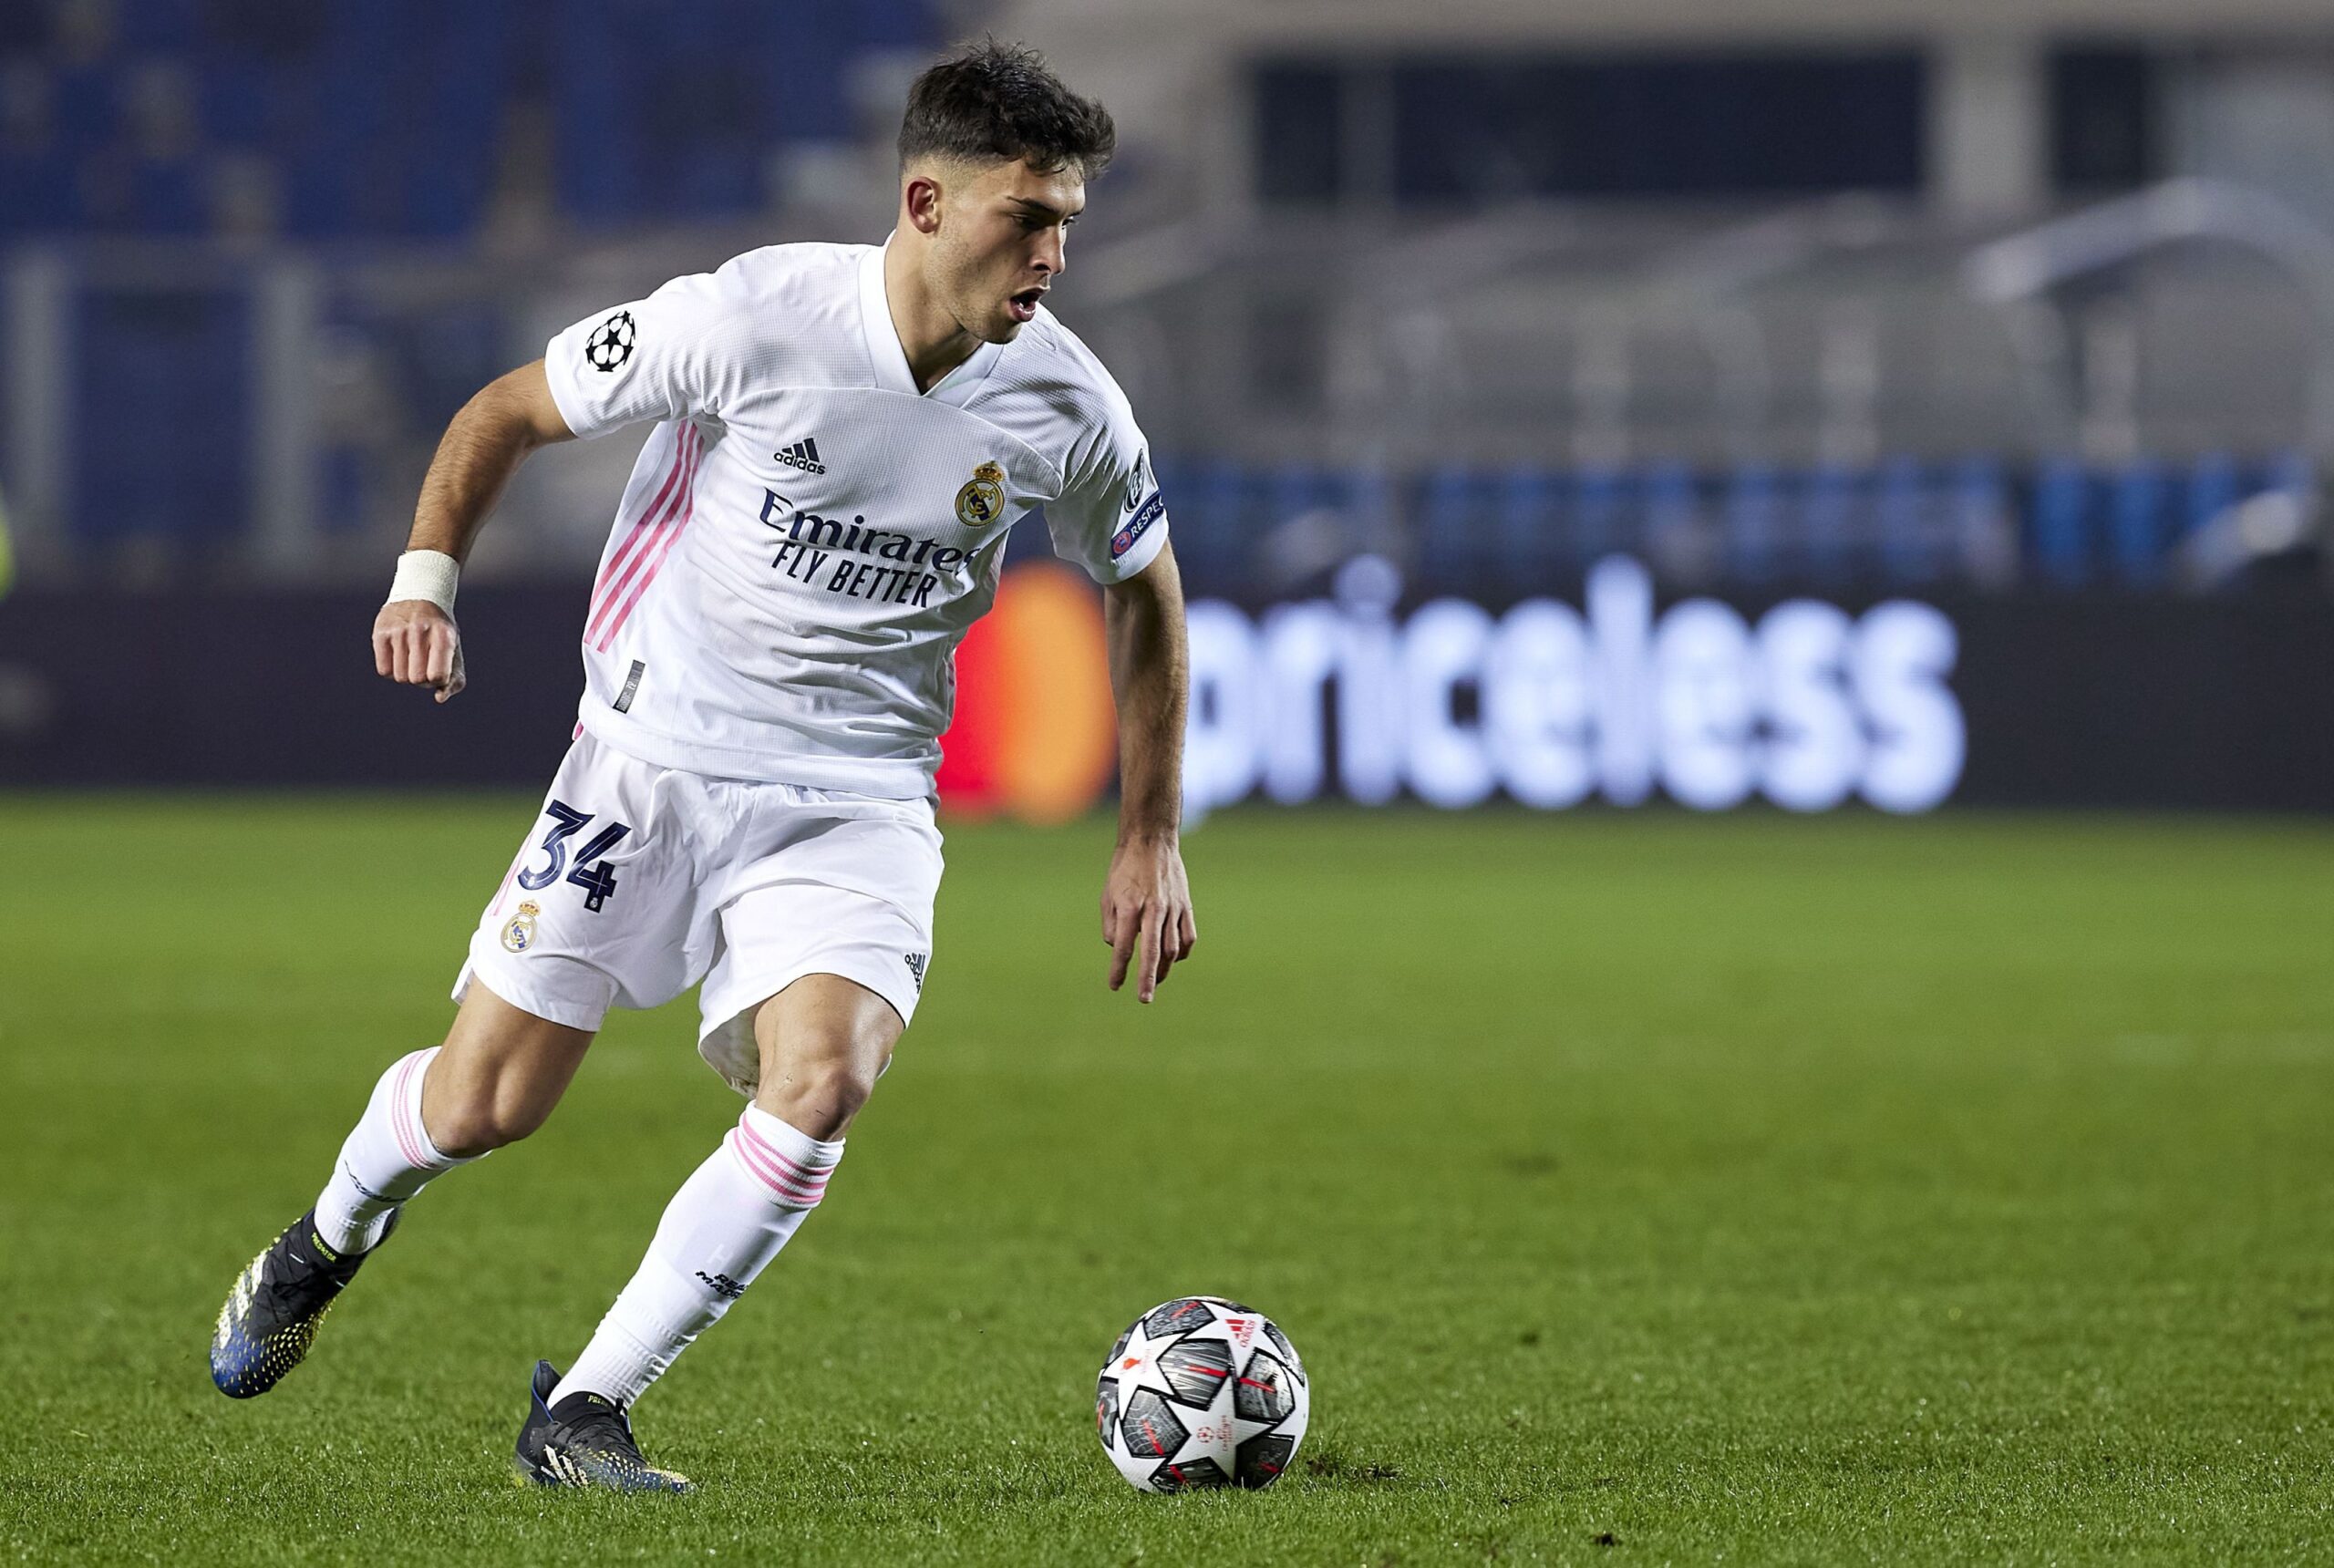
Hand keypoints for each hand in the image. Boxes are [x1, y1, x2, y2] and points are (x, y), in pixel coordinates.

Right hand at [372, 600, 464, 702]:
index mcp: (444, 635)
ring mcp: (398, 630)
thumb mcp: (453, 651)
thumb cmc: (439, 633)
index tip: (438, 668)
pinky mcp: (380, 633)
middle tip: (424, 662)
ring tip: (411, 656)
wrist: (418, 597)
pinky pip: (384, 671)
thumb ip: (454, 680)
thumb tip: (440, 698)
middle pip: (417, 679)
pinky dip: (391, 669)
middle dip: (421, 678)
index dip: (437, 679)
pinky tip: (397, 654)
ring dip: (406, 674)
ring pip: (400, 677)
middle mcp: (420, 630)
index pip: (438, 676)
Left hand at [1101, 834, 1196, 1003]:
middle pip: (1152, 953)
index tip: (1114, 985)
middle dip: (1148, 979)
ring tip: (1155, 981)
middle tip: (1144, 999)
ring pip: (1172, 948)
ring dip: (1163, 969)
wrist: (1151, 842)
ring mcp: (1173, 908)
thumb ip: (1112, 926)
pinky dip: (1180, 953)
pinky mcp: (1185, 906)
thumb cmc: (1124, 870)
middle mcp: (1153, 909)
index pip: (1125, 947)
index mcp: (1130, 906)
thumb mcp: (1108, 896)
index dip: (1119, 969)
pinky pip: (1187, 938)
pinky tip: (1171, 960)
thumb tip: (1120, 950)